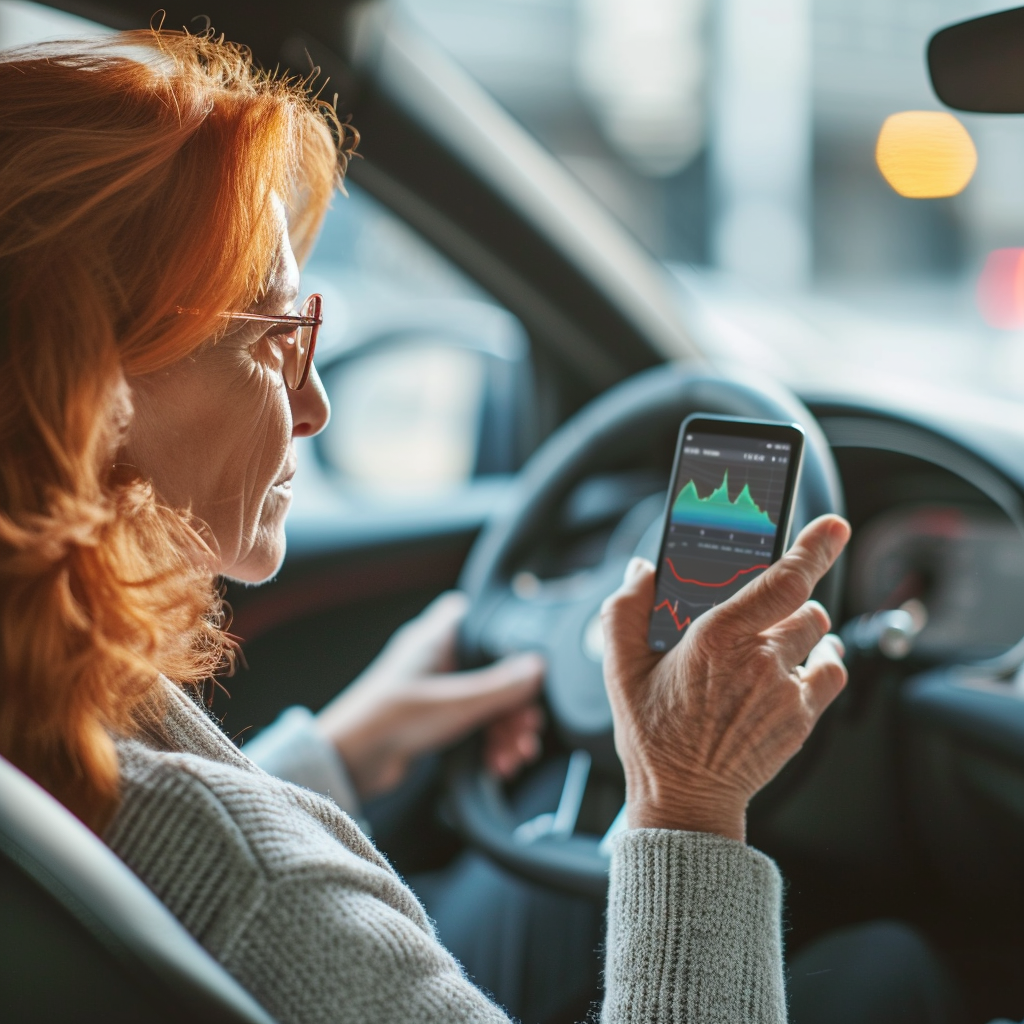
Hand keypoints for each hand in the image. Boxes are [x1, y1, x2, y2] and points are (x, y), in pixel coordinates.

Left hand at [316, 592, 544, 798]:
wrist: (350, 762)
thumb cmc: (389, 720)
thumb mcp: (456, 702)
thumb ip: (501, 685)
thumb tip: (538, 667)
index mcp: (437, 637)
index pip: (484, 622)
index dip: (511, 644)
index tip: (532, 673)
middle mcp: (438, 659)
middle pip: (494, 671)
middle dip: (515, 705)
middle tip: (526, 730)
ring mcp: (437, 690)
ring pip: (487, 702)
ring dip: (506, 730)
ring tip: (514, 756)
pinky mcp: (435, 719)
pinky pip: (474, 725)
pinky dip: (489, 743)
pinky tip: (498, 764)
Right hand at [601, 514, 850, 841]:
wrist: (684, 798)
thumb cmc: (652, 734)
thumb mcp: (619, 668)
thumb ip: (625, 609)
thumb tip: (643, 569)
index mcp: (716, 639)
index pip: (782, 581)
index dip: (813, 547)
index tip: (834, 526)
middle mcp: (759, 661)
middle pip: (803, 605)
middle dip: (786, 600)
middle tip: (758, 613)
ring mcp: (786, 691)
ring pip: (818, 634)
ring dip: (801, 630)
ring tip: (771, 643)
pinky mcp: (803, 718)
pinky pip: (832, 671)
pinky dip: (821, 661)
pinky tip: (796, 666)